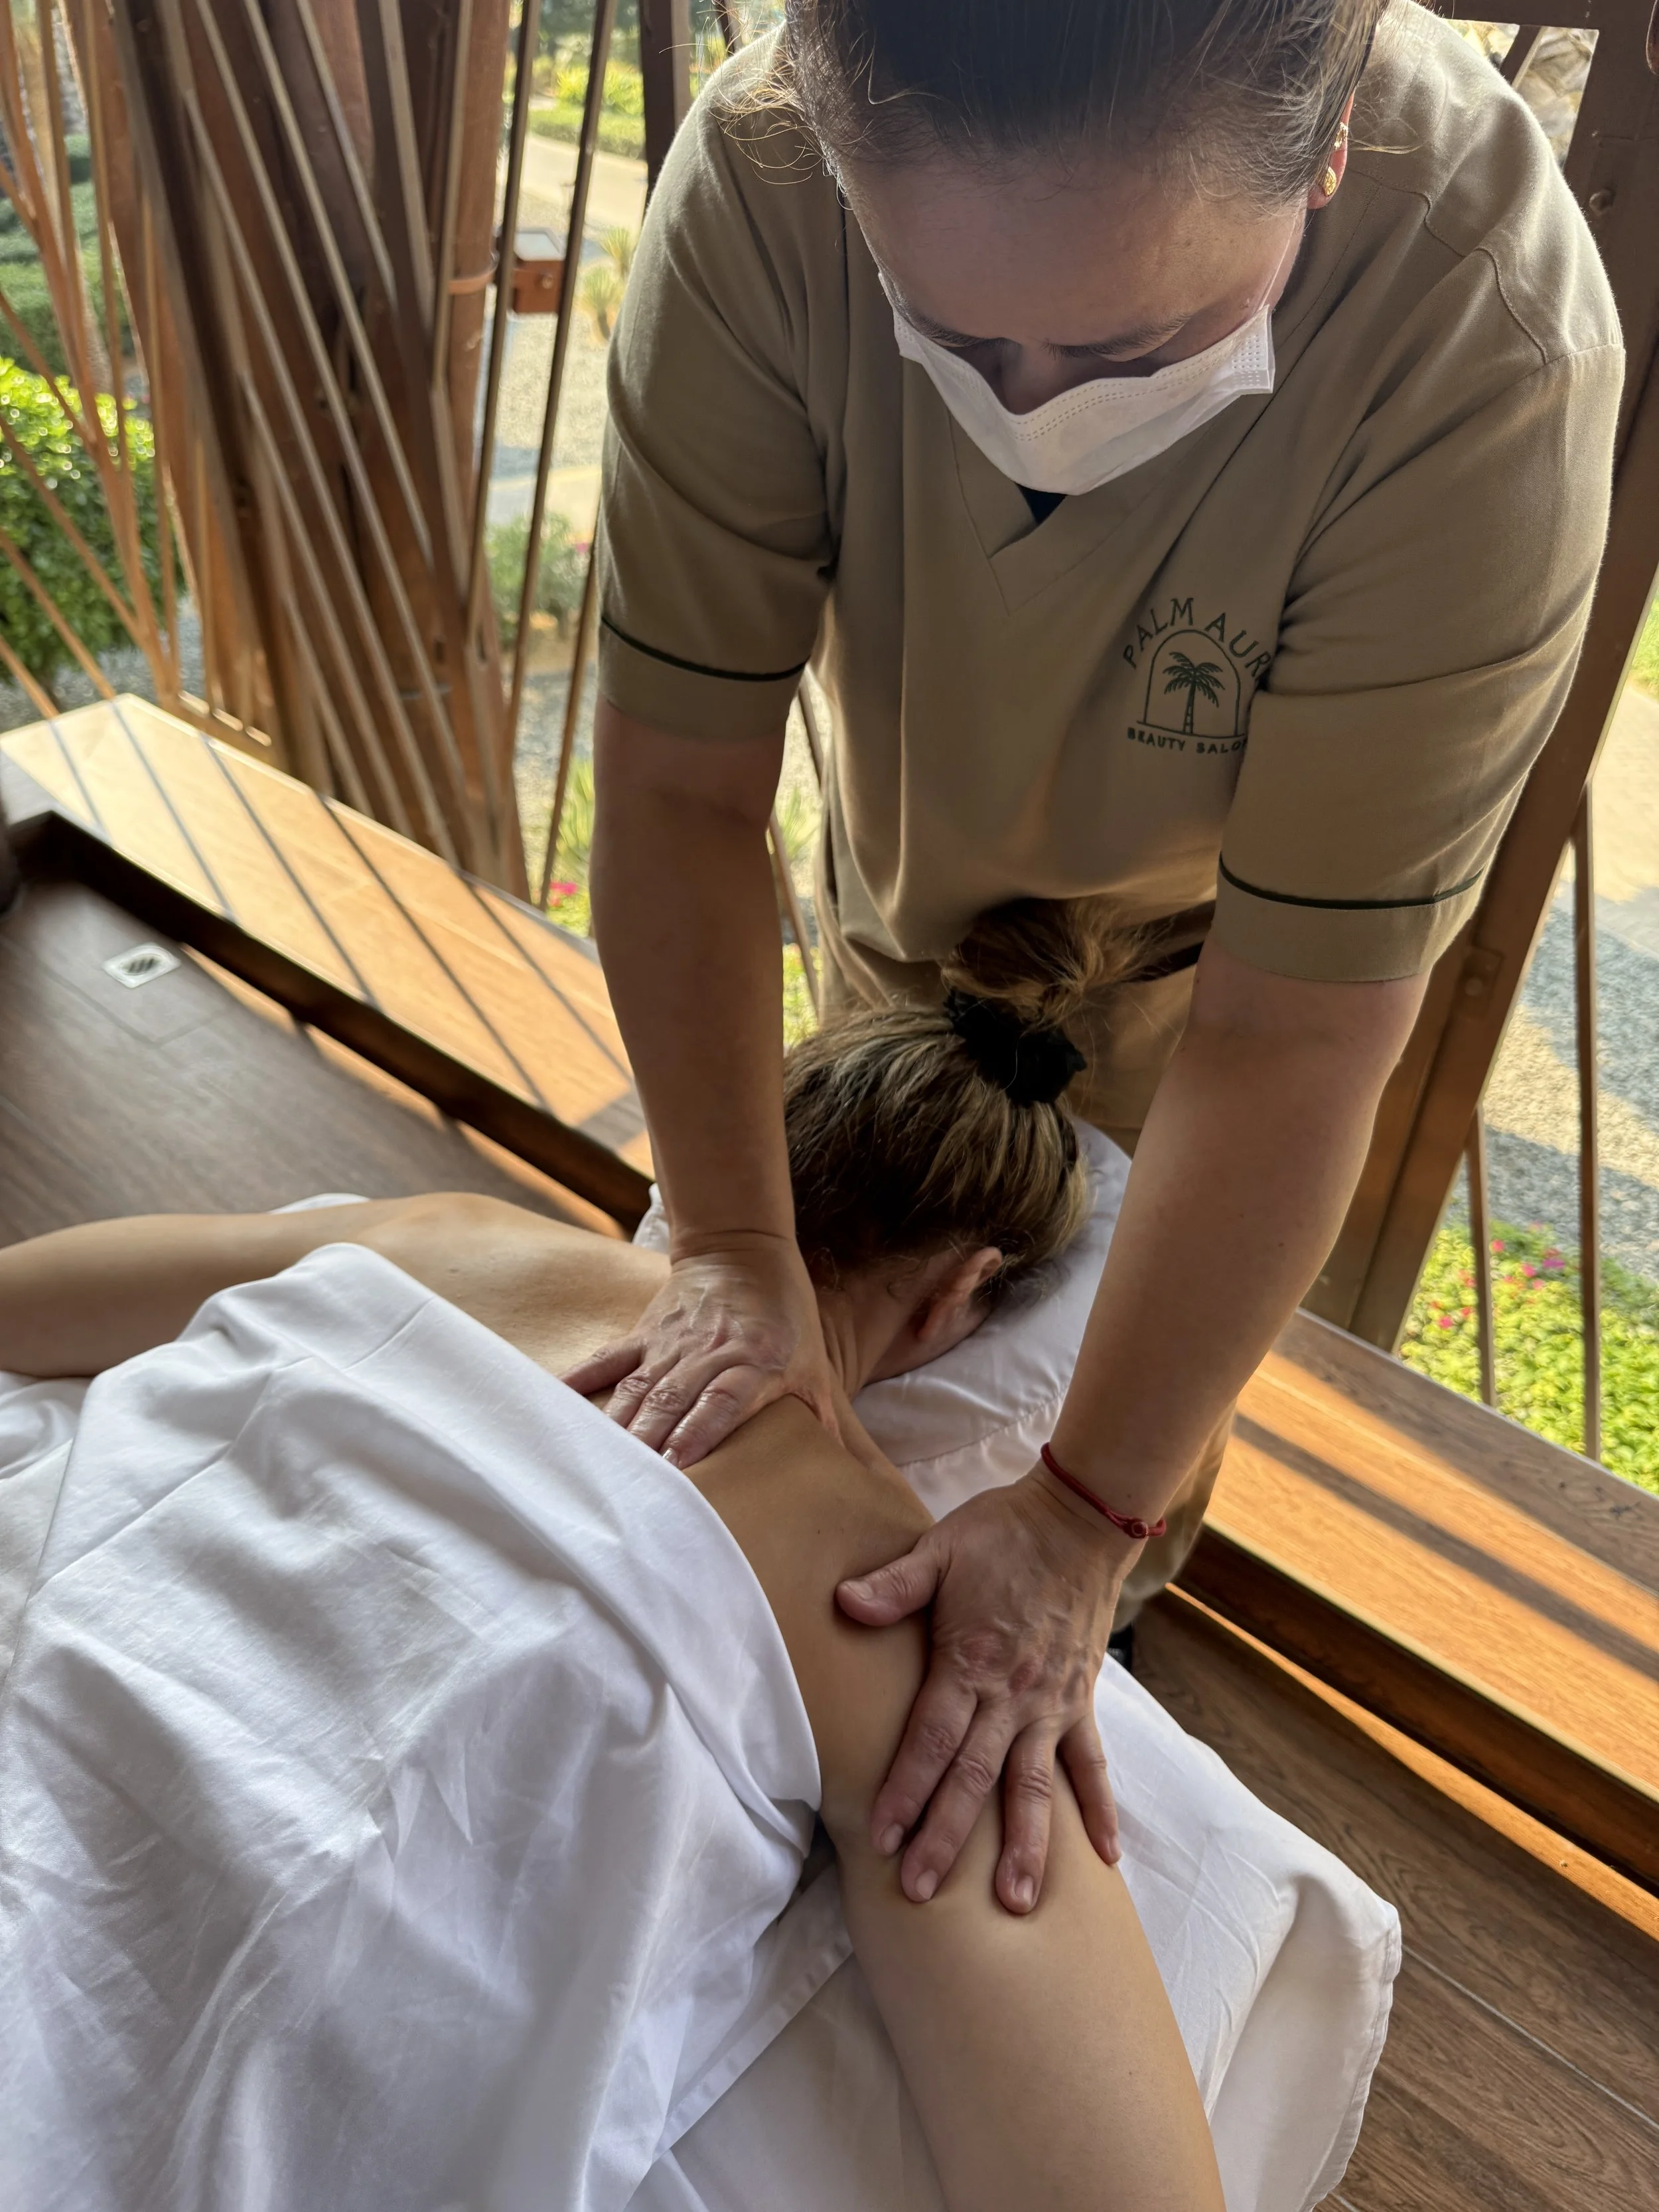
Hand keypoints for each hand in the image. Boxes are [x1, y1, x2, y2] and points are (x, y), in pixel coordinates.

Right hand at [561, 1230, 837, 1466]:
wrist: (744, 1249)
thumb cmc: (787, 1318)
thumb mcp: (817, 1367)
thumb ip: (830, 1424)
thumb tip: (856, 1478)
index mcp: (755, 1361)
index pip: (723, 1401)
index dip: (699, 1433)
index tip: (679, 1469)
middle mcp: (708, 1352)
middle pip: (672, 1402)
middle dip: (649, 1448)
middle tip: (631, 1493)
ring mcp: (670, 1343)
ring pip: (637, 1391)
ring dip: (618, 1431)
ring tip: (600, 1473)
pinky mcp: (643, 1334)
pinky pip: (606, 1361)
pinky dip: (579, 1385)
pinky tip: (555, 1413)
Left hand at [837, 1471, 1134, 1912]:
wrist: (1079, 1522)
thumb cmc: (1002, 1534)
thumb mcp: (940, 1547)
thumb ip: (895, 1584)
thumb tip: (843, 1601)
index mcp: (970, 1662)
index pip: (931, 1740)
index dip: (905, 1790)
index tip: (881, 1837)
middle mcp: (1012, 1695)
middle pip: (973, 1778)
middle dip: (946, 1838)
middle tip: (922, 1892)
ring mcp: (1052, 1705)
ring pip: (1034, 1788)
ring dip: (1026, 1847)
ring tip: (1016, 1904)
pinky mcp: (1081, 1702)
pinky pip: (1091, 1765)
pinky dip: (1099, 1811)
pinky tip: (1105, 1861)